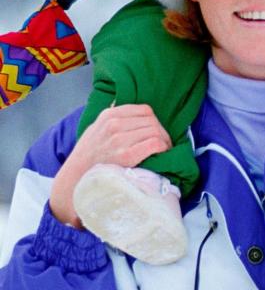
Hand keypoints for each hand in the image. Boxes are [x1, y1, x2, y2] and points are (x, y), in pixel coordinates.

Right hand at [49, 104, 171, 227]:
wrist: (75, 179)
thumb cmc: (89, 156)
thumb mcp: (96, 130)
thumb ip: (113, 120)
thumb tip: (131, 112)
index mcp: (108, 115)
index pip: (145, 110)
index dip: (154, 121)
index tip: (156, 131)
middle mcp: (114, 124)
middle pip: (152, 121)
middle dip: (161, 132)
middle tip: (163, 143)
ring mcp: (119, 139)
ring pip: (155, 131)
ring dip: (163, 141)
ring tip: (162, 149)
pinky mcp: (126, 155)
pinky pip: (155, 143)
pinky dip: (162, 147)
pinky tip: (161, 153)